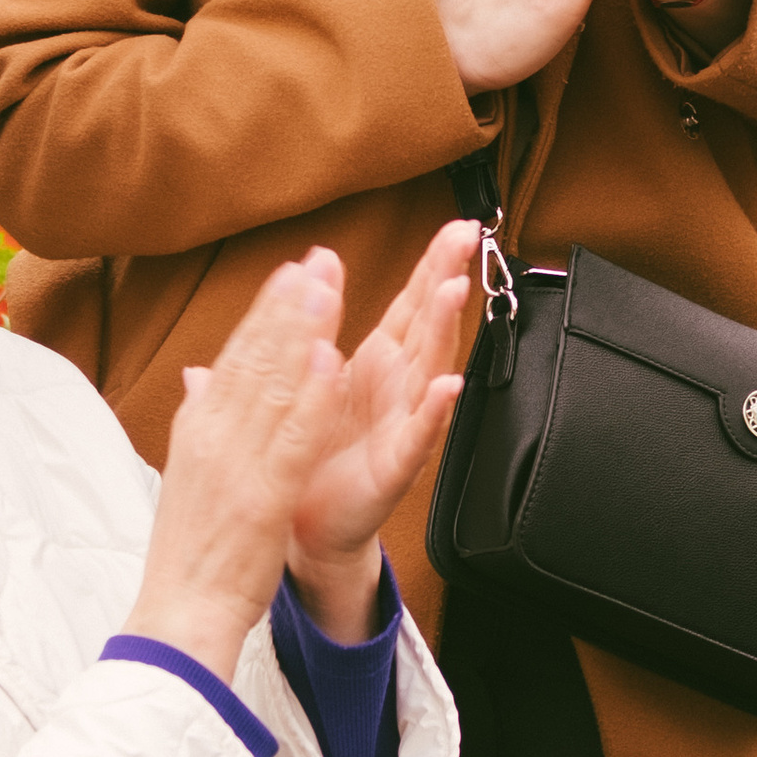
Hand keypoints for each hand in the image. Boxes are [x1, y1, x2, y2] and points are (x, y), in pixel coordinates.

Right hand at [128, 253, 354, 684]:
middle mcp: (212, 437)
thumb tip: (198, 377)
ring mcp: (236, 464)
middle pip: (253, 358)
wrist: (178, 612)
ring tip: (327, 288)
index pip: (234, 358)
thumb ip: (201, 421)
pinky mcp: (262, 496)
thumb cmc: (191, 551)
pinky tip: (331, 363)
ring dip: (302, 332)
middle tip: (315, 260)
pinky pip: (292, 438)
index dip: (265, 312)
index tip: (290, 272)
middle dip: (287, 305)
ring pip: (273, 385)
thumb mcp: (188, 475)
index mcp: (198, 430)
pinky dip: (310, 397)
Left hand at [286, 219, 475, 637]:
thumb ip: (298, 339)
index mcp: (374, 366)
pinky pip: (419, 436)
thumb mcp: (298, 385)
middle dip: (446, 277)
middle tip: (467, 236)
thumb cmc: (308, 456)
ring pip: (430, 368)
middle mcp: (396, 389)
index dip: (431, 265)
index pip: (408, 305)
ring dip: (444, 329)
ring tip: (455, 289)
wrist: (303, 530)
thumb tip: (289, 290)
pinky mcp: (395, 466)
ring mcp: (401, 424)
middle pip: (428, 323)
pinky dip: (434, 412)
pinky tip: (448, 387)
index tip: (457, 225)